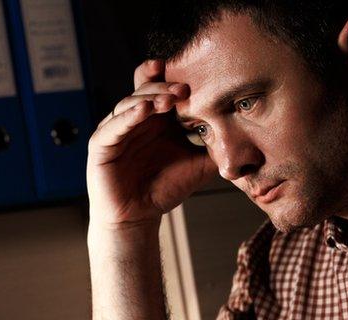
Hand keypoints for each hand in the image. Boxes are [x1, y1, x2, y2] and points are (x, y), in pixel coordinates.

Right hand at [87, 59, 218, 228]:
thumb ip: (216, 149)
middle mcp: (135, 119)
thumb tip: (246, 136)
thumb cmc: (164, 189)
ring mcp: (117, 129)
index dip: (172, 77)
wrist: (139, 217)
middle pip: (146, 89)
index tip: (193, 72)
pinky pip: (113, 126)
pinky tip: (144, 111)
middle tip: (184, 88)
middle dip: (164, 86)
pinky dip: (128, 116)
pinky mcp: (101, 144)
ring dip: (149, 98)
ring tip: (168, 100)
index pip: (162, 88)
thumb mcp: (198, 165)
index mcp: (156, 118)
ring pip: (130, 103)